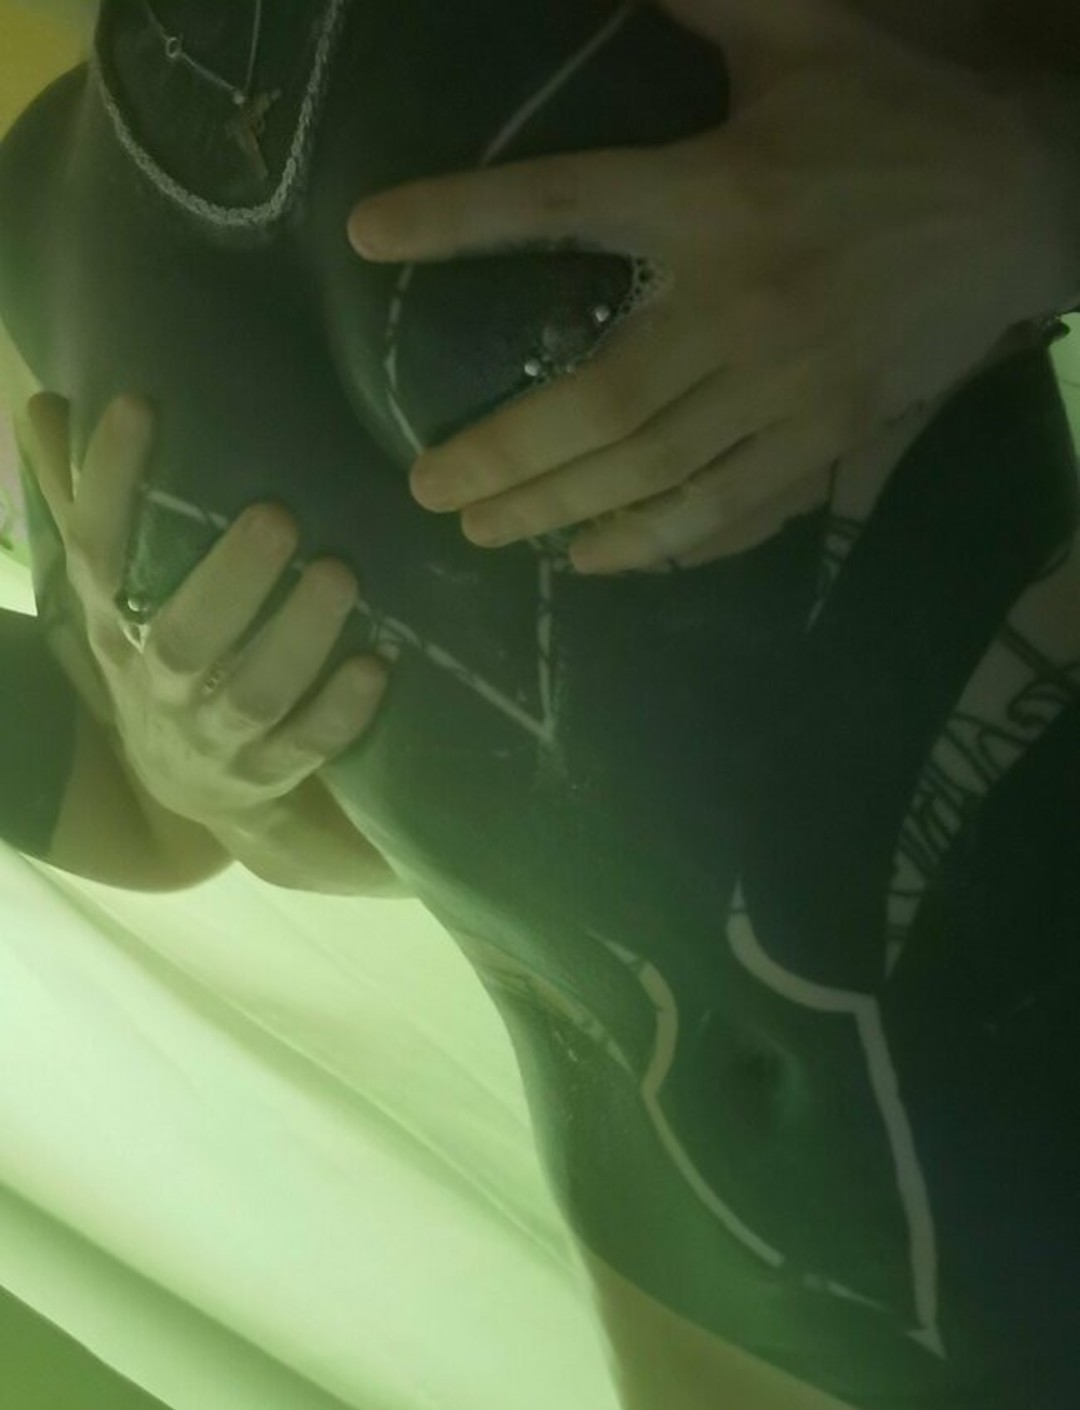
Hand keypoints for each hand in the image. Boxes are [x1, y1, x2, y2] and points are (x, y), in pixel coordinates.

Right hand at [25, 392, 390, 827]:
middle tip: (279, 516)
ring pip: (253, 695)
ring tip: (340, 575)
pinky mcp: (267, 774)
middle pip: (182, 638)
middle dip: (230, 579)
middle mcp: (155, 685)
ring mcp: (213, 738)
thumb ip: (97, 503)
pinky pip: (305, 747)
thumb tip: (56, 399)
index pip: (96, 552)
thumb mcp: (120, 594)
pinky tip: (375, 664)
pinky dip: (340, 711)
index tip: (141, 405)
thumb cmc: (160, 660)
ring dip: (298, 637)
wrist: (186, 788)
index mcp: (112, 627)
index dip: (109, 482)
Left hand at [348, 0, 1065, 572]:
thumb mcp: (805, 28)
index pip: (561, 204)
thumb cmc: (905, 108)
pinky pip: (735, 508)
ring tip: (489, 535)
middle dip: (502, 454)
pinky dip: (663, 541)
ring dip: (561, 512)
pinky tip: (602, 560)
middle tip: (428, 489)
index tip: (370, 238)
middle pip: (597, 403)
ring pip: (656, 474)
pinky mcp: (831, 437)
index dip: (458, 220)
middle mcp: (740, 308)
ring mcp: (788, 388)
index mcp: (716, 197)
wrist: (1031, 192)